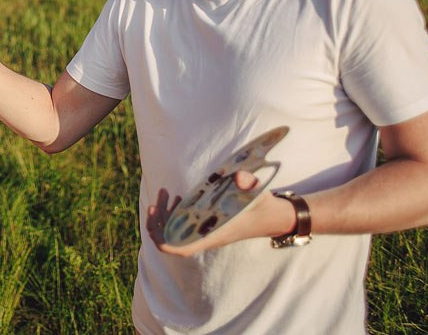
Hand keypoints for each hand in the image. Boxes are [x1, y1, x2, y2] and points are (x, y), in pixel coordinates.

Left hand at [146, 172, 293, 256]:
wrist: (274, 218)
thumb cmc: (265, 207)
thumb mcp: (259, 193)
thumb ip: (249, 184)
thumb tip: (239, 178)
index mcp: (214, 236)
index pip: (181, 249)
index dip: (162, 239)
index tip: (153, 218)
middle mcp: (206, 238)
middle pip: (171, 238)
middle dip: (158, 220)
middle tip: (160, 196)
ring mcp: (205, 234)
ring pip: (175, 232)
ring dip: (165, 215)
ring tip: (166, 193)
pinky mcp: (207, 227)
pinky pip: (183, 226)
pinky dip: (175, 214)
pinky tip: (178, 198)